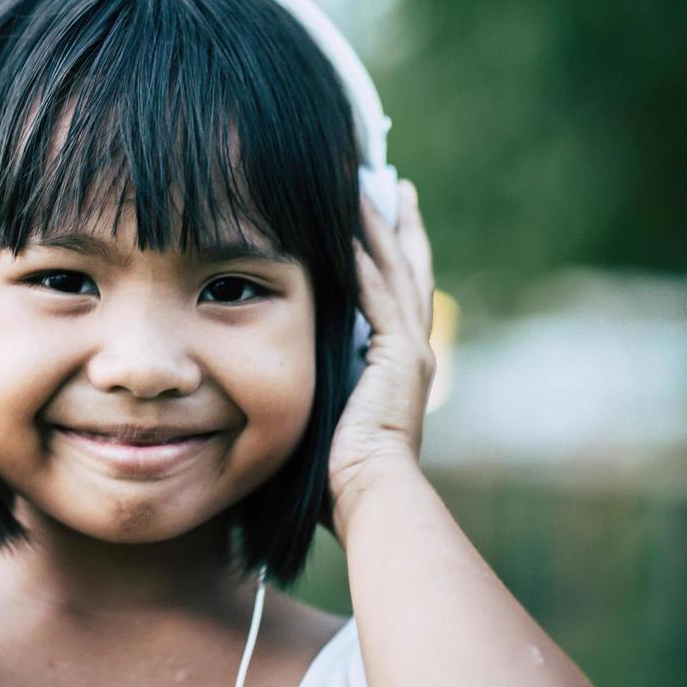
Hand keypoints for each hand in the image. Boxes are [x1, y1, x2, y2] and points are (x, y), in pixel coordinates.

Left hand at [327, 179, 436, 526]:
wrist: (370, 500)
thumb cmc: (339, 482)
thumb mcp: (324, 419)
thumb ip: (313, 389)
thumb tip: (273, 378)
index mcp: (398, 369)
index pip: (396, 297)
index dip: (389, 257)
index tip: (379, 221)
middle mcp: (413, 353)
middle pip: (409, 272)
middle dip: (399, 228)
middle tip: (393, 186)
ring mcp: (410, 352)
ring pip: (398, 272)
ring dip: (383, 228)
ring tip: (371, 187)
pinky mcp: (398, 356)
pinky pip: (380, 296)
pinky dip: (367, 260)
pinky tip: (351, 228)